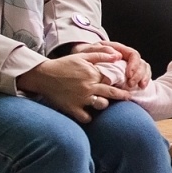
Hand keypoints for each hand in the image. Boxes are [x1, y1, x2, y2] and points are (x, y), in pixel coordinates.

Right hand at [16, 51, 132, 122]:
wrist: (44, 75)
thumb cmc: (63, 65)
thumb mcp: (82, 56)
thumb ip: (101, 55)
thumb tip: (118, 56)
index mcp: (92, 74)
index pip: (112, 79)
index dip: (119, 81)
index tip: (125, 84)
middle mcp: (89, 87)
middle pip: (112, 93)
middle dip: (122, 95)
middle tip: (128, 96)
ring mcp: (81, 98)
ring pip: (101, 105)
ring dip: (104, 104)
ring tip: (104, 103)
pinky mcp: (72, 108)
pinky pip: (87, 117)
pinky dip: (89, 117)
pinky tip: (88, 113)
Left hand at [72, 40, 150, 89]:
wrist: (80, 63)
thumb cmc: (85, 56)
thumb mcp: (89, 51)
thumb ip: (101, 51)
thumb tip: (117, 55)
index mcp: (118, 49)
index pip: (132, 54)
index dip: (133, 64)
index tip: (128, 75)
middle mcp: (126, 56)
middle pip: (140, 62)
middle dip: (138, 74)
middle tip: (131, 84)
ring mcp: (129, 64)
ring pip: (144, 68)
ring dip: (143, 77)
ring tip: (138, 87)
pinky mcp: (131, 73)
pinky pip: (143, 75)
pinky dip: (144, 80)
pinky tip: (141, 88)